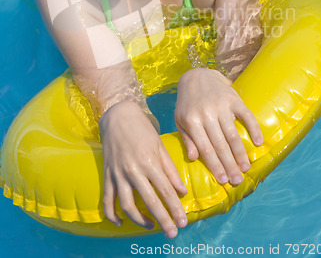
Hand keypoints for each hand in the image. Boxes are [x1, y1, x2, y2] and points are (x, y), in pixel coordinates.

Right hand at [99, 101, 187, 237]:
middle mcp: (133, 170)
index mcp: (149, 162)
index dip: (175, 209)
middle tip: (172, 233)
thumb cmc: (143, 129)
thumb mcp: (160, 146)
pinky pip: (107, 199)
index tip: (183, 222)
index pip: (166, 191)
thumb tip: (182, 191)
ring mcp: (118, 174)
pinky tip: (121, 222)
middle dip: (163, 220)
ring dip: (140, 220)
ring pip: (128, 205)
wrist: (118, 116)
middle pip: (150, 202)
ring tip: (151, 226)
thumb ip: (170, 170)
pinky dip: (112, 214)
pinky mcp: (107, 174)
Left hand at [175, 68, 262, 184]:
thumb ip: (187, 139)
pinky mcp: (233, 98)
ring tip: (246, 167)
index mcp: (192, 120)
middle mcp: (207, 113)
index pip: (205, 148)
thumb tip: (194, 158)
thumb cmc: (187, 103)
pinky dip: (254, 129)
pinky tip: (258, 142)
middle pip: (220, 144)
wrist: (197, 76)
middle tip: (237, 180)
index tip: (223, 180)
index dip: (215, 165)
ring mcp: (221, 105)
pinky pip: (246, 115)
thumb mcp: (180, 120)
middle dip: (229, 164)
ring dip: (241, 153)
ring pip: (233, 133)